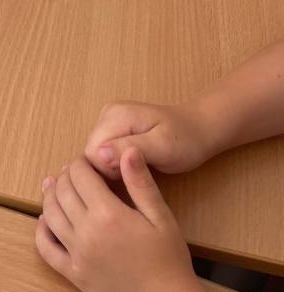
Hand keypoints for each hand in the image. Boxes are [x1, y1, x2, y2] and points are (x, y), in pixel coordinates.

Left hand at [36, 150, 199, 291]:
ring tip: (55, 187)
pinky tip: (47, 221)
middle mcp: (86, 233)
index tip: (88, 162)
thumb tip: (127, 150)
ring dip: (49, 197)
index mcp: (108, 214)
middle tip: (74, 172)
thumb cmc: (169, 260)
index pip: (80, 175)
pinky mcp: (74, 275)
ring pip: (50, 215)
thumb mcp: (161, 217)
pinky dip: (41, 232)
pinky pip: (46, 250)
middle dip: (65, 176)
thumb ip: (141, 182)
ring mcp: (77, 255)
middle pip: (62, 191)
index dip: (81, 162)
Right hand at [84, 99, 219, 176]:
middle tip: (134, 176)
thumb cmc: (185, 141)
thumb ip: (129, 149)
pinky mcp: (115, 127)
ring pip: (96, 152)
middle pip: (91, 151)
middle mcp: (108, 113)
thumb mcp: (161, 147)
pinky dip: (114, 162)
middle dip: (108, 169)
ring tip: (134, 172)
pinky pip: (104, 150)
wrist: (200, 128)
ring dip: (111, 167)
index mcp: (116, 115)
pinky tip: (130, 167)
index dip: (107, 171)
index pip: (92, 150)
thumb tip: (98, 155)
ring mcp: (110, 119)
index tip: (131, 177)